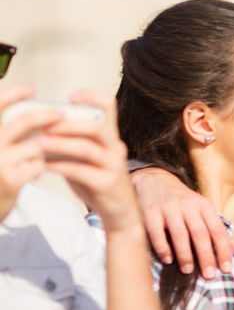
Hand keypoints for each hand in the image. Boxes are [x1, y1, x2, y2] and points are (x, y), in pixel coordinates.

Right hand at [0, 84, 60, 219]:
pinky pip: (40, 164)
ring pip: (37, 143)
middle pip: (24, 121)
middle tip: (62, 113)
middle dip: (47, 115)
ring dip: (51, 143)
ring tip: (59, 143)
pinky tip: (45, 167)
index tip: (32, 89)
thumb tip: (38, 115)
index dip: (13, 93)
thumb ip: (9, 133)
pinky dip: (47, 163)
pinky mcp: (11, 178)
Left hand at [41, 92, 137, 232]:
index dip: (91, 97)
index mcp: (110, 137)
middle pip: (96, 126)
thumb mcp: (85, 159)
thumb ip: (70, 144)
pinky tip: (45, 166)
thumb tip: (39, 130)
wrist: (119, 212)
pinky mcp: (107, 183)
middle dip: (68, 124)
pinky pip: (81, 170)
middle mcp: (116, 147)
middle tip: (45, 125)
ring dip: (60, 144)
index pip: (109, 107)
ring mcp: (113, 165)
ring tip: (39, 144)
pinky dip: (60, 166)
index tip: (70, 98)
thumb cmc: (97, 182)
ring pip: (87, 148)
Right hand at [131, 166, 233, 276]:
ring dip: (185, 255)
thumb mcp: (201, 210)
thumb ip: (216, 228)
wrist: (153, 180)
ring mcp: (168, 207)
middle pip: (200, 233)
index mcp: (204, 205)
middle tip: (208, 275)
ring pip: (180, 234)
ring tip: (188, 270)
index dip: (223, 250)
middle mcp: (188, 205)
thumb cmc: (181, 202)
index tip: (226, 269)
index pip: (217, 230)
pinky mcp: (150, 211)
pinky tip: (168, 260)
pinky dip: (163, 247)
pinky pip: (157, 232)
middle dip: (206, 256)